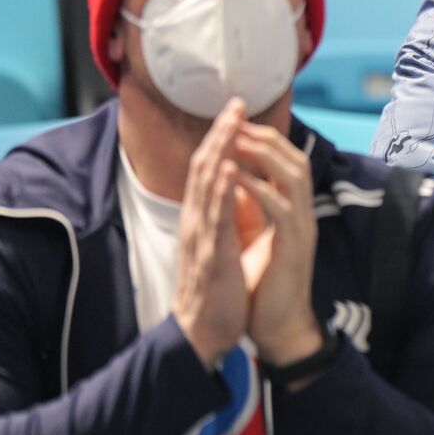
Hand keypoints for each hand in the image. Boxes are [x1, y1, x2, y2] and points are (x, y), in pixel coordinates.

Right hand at [172, 98, 250, 367]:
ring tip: (232, 122)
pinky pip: (216, 218)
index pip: (210, 169)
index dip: (222, 138)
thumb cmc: (216, 287)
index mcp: (202, 217)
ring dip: (220, 151)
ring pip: (207, 186)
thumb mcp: (220, 243)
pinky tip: (231, 169)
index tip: (236, 111)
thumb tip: (235, 185)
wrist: (204, 331)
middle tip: (235, 103)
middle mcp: (197, 220)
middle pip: (205, 167)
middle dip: (221, 133)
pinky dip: (223, 191)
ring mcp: (202, 236)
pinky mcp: (212, 255)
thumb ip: (224, 214)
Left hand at [233, 121, 322, 367]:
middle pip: (295, 160)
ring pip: (294, 177)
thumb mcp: (257, 237)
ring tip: (238, 140)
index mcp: (293, 211)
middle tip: (237, 122)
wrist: (279, 326)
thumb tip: (236, 181)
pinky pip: (281, 208)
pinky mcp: (294, 246)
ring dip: (265, 155)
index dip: (264, 141)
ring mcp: (302, 228)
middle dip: (266, 138)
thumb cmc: (266, 285)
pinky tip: (236, 177)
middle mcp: (303, 214)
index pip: (287, 163)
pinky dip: (259, 188)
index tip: (236, 125)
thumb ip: (253, 209)